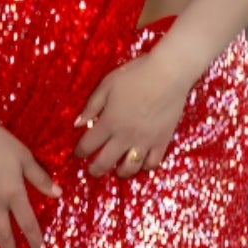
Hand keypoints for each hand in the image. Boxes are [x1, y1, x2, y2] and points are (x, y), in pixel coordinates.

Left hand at [72, 48, 189, 180]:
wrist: (169, 74)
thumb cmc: (136, 75)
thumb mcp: (107, 85)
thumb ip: (92, 106)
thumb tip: (78, 123)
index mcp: (109, 122)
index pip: (88, 145)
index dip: (80, 151)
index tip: (79, 152)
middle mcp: (125, 136)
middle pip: (105, 162)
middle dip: (95, 169)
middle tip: (92, 170)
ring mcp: (144, 141)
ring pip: (129, 168)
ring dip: (119, 172)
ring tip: (117, 170)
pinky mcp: (162, 141)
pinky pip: (152, 163)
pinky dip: (145, 166)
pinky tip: (141, 162)